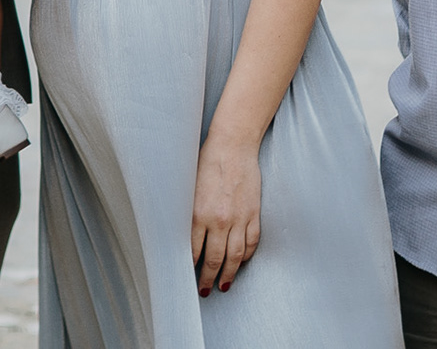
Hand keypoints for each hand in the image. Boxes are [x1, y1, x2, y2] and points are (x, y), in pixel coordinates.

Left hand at [190, 133, 261, 296]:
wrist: (233, 145)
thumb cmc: (207, 161)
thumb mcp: (189, 188)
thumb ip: (189, 213)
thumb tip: (183, 236)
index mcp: (199, 214)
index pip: (193, 251)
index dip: (190, 267)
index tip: (188, 277)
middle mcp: (219, 220)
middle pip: (215, 259)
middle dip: (208, 278)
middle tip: (205, 291)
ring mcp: (239, 218)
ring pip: (236, 256)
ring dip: (229, 273)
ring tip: (224, 285)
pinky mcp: (253, 213)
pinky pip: (252, 241)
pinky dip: (247, 255)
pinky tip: (242, 262)